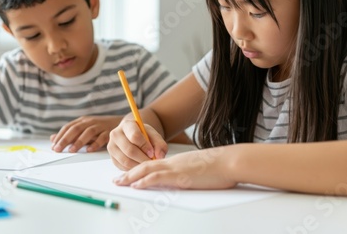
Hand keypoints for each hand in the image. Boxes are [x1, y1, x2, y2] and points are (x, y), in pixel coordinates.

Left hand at [50, 115, 122, 152]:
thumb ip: (69, 134)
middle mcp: (90, 122)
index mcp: (82, 120)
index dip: (60, 136)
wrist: (121, 123)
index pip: (68, 127)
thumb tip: (52, 138)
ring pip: (88, 132)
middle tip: (58, 149)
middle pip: (76, 129)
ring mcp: (100, 126)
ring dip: (79, 141)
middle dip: (65, 139)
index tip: (54, 146)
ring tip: (72, 150)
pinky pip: (102, 137)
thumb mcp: (83, 129)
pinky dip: (95, 143)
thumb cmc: (100, 128)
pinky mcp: (109, 132)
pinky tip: (90, 150)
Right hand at [107, 118, 167, 170]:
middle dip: (143, 158)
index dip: (145, 146)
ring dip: (138, 165)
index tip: (152, 153)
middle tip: (152, 162)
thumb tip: (159, 156)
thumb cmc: (145, 136)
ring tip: (147, 165)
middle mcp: (115, 134)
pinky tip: (140, 166)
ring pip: (126, 161)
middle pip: (129, 150)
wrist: (135, 137)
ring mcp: (111, 147)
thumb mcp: (154, 136)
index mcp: (127, 125)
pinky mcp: (112, 158)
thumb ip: (160, 144)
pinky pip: (123, 167)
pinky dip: (133, 169)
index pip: (134, 136)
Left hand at [113, 147, 237, 189]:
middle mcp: (174, 162)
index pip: (154, 165)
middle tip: (117, 180)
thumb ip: (191, 173)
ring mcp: (176, 168)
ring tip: (119, 182)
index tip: (130, 175)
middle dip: (129, 173)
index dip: (140, 170)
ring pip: (147, 170)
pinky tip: (135, 185)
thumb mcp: (201, 170)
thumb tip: (188, 180)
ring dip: (131, 177)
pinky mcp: (180, 175)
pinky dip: (144, 181)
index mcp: (178, 161)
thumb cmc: (221, 167)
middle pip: (145, 166)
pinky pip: (157, 177)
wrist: (230, 161)